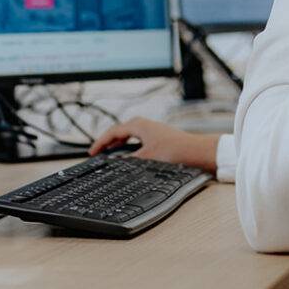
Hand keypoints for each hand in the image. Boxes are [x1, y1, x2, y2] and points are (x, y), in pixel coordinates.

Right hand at [88, 117, 219, 171]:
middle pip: (119, 131)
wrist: (197, 151)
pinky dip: (128, 146)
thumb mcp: (146, 158)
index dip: (100, 143)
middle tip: (98, 152)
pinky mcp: (158, 136)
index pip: (113, 132)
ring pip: (128, 135)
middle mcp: (144, 124)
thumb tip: (115, 164)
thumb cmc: (175, 150)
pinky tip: (129, 155)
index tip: (92, 152)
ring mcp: (151, 129)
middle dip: (107, 142)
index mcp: (138, 125)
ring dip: (118, 144)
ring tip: (110, 153)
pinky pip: (136, 139)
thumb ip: (129, 161)